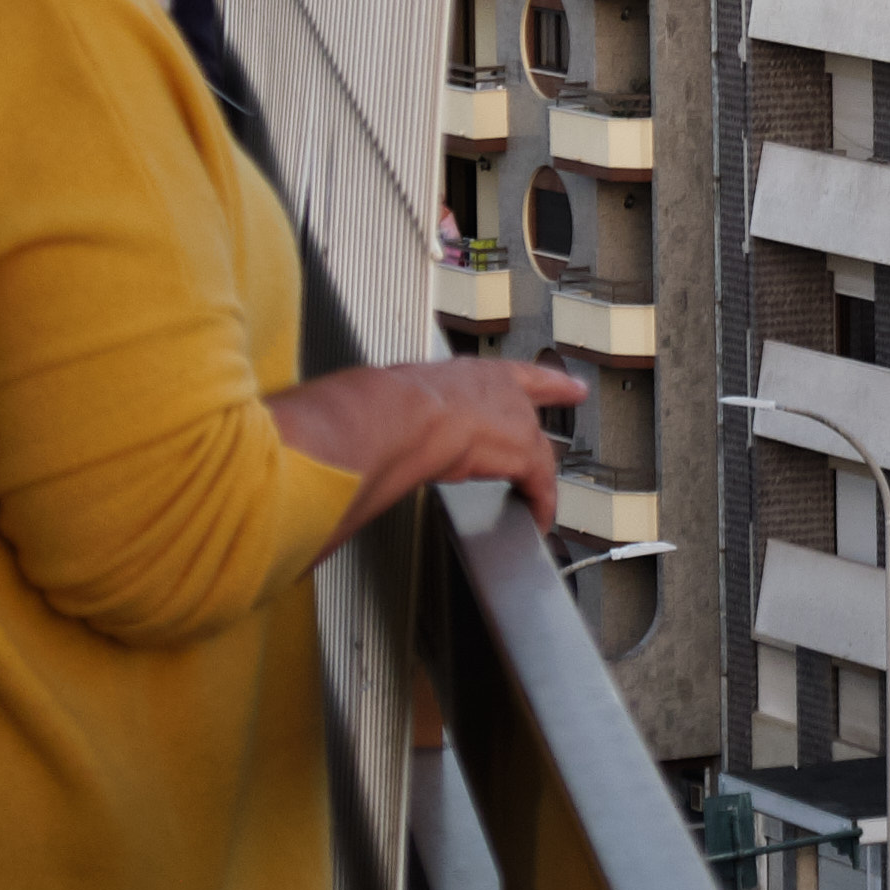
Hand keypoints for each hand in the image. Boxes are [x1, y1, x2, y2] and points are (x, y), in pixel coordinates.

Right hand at [273, 358, 592, 544]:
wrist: (389, 419)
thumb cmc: (370, 411)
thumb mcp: (370, 409)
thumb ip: (361, 422)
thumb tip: (318, 437)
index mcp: (452, 375)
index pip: (493, 371)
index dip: (517, 373)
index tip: (537, 370)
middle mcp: (488, 386)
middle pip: (531, 389)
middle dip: (552, 388)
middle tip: (571, 389)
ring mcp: (510, 414)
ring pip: (538, 443)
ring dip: (541, 468)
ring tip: (544, 487)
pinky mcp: (521, 449)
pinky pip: (541, 480)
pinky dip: (542, 501)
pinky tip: (541, 519)